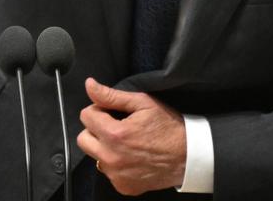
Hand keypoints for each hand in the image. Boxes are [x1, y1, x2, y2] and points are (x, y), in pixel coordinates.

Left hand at [76, 78, 185, 194]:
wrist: (188, 156)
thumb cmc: (168, 127)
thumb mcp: (143, 103)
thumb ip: (112, 95)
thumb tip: (90, 85)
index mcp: (115, 134)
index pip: (86, 116)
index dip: (99, 109)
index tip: (112, 112)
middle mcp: (112, 158)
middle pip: (83, 139)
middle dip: (96, 129)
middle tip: (115, 126)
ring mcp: (116, 175)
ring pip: (95, 156)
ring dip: (104, 148)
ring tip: (125, 142)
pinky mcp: (122, 186)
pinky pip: (108, 172)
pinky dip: (116, 164)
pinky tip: (132, 157)